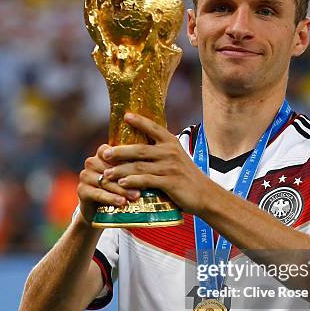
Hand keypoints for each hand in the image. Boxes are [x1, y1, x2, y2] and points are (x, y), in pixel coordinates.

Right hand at [77, 144, 140, 223]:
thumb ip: (139, 166)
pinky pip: (97, 193)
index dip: (131, 160)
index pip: (116, 151)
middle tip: (145, 186)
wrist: (100, 212)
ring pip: (106, 181)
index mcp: (103, 153)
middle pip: (112, 167)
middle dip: (129, 177)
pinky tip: (121, 203)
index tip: (148, 167)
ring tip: (136, 196)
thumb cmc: (120, 190)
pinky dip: (111, 198)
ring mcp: (85, 175)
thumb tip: (161, 161)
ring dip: (121, 189)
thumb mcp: (129, 176)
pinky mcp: (81, 190)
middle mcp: (92, 161)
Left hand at [101, 113, 215, 214]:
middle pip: (140, 149)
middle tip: (104, 153)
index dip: (139, 121)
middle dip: (120, 151)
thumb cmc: (187, 177)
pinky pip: (147, 180)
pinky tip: (121, 183)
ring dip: (121, 170)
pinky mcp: (170, 182)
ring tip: (106, 173)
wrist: (205, 194)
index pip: (153, 128)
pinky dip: (132, 181)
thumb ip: (160, 152)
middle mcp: (170, 152)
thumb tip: (138, 149)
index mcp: (171, 143)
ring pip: (140, 166)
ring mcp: (170, 167)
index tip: (125, 116)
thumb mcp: (176, 158)